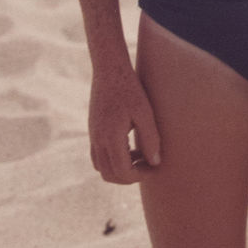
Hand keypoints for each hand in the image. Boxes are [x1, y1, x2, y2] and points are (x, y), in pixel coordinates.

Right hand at [89, 65, 160, 184]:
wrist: (109, 70)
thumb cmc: (130, 89)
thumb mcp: (145, 113)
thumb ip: (151, 139)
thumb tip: (155, 163)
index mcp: (110, 137)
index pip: (122, 172)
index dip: (139, 175)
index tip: (153, 168)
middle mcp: (98, 140)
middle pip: (109, 175)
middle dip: (129, 176)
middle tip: (148, 166)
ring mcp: (93, 136)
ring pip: (101, 168)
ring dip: (120, 169)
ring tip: (139, 156)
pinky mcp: (92, 130)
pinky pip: (97, 156)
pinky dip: (112, 160)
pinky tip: (129, 147)